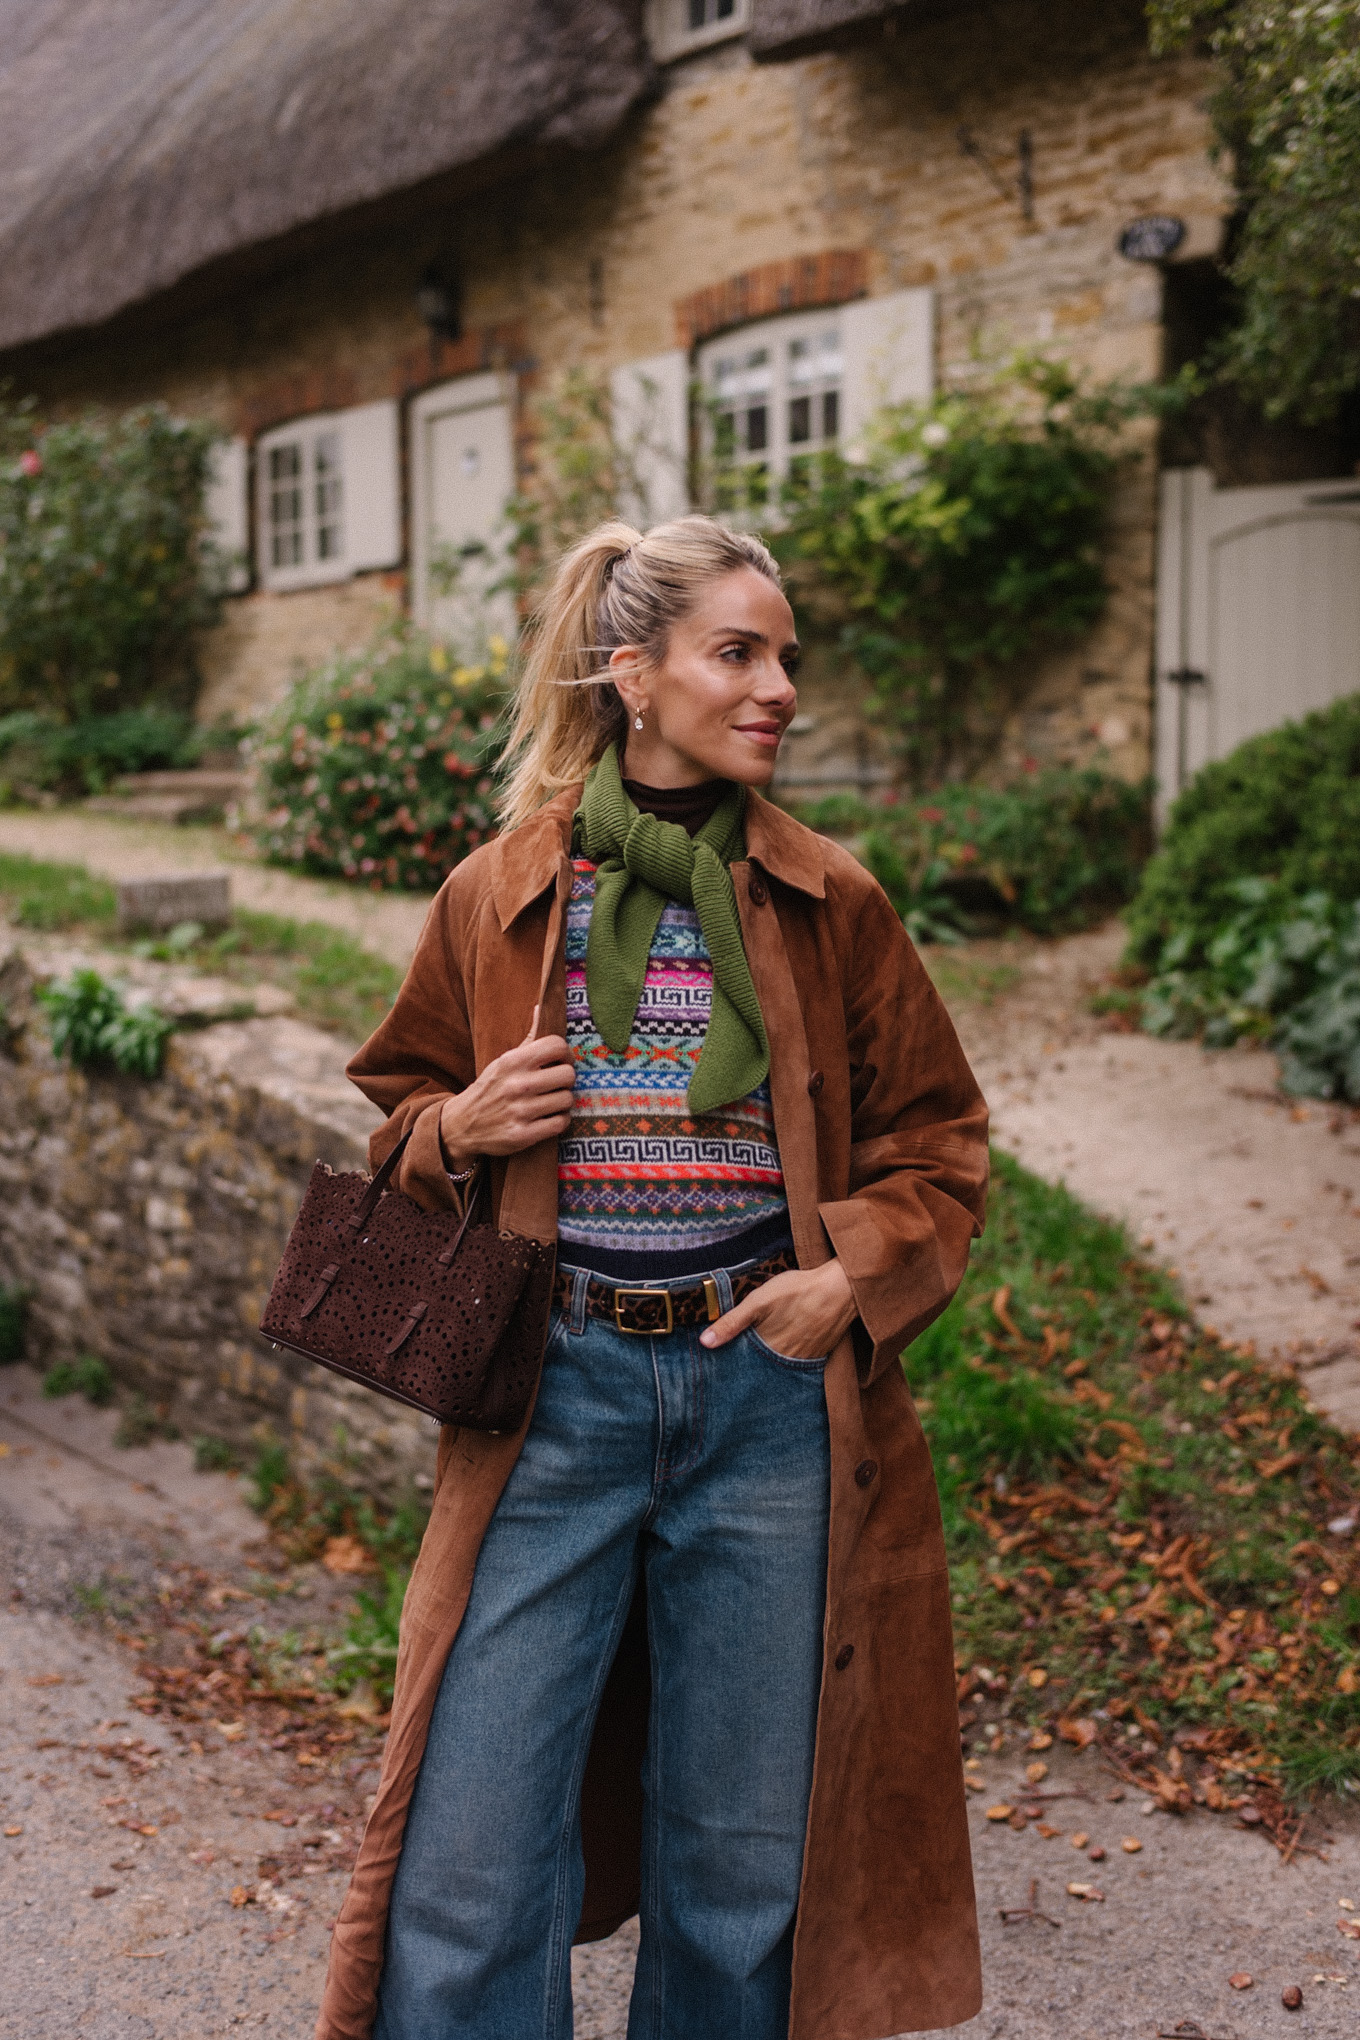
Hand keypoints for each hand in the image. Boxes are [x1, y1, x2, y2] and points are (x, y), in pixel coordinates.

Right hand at [438, 1007, 574, 1168]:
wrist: (461, 1124)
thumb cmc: (490, 1088)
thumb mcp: (503, 1061)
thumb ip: (527, 1038)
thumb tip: (540, 1007)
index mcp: (513, 1061)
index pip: (557, 1046)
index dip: (565, 1054)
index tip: (560, 1062)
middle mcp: (517, 1085)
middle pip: (568, 1075)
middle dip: (566, 1079)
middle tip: (557, 1084)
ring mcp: (521, 1111)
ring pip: (567, 1100)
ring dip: (563, 1101)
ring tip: (551, 1102)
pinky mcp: (523, 1135)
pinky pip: (561, 1123)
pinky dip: (559, 1120)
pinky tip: (549, 1118)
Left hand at [700, 1259, 856, 1358]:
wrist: (842, 1288)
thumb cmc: (798, 1290)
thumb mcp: (759, 1300)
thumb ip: (732, 1322)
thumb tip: (705, 1343)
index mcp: (769, 1349)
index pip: (745, 1367)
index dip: (733, 1367)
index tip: (720, 1369)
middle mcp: (787, 1361)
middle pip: (763, 1372)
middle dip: (750, 1372)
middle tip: (736, 1371)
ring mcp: (806, 1360)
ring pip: (781, 1371)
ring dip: (769, 1369)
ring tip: (757, 1364)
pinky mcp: (820, 1354)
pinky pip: (800, 1366)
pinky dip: (789, 1363)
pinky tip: (783, 1354)